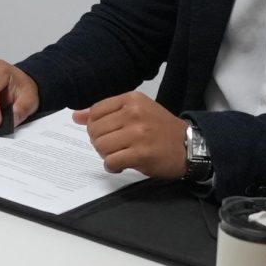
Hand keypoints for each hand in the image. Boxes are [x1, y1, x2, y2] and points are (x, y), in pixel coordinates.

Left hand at [71, 91, 186, 178]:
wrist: (189, 146)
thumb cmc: (160, 129)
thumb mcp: (136, 112)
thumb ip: (106, 113)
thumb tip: (76, 116)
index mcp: (132, 99)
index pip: (96, 111)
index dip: (95, 126)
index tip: (108, 134)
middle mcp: (134, 113)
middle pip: (95, 130)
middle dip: (100, 143)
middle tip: (115, 147)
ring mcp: (138, 133)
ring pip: (101, 146)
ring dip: (106, 155)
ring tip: (120, 155)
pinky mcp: (141, 153)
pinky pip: (111, 161)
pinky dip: (113, 166)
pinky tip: (122, 165)